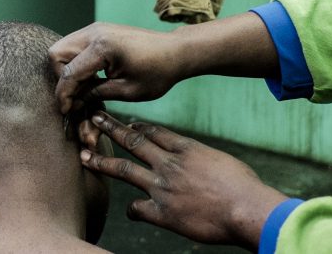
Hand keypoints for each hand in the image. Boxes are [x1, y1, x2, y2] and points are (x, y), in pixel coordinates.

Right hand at [50, 15, 280, 115]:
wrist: (177, 51)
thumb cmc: (158, 72)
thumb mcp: (127, 91)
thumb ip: (95, 94)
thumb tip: (73, 102)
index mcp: (102, 47)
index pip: (68, 73)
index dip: (64, 95)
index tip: (67, 111)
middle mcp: (94, 32)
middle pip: (57, 53)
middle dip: (61, 77)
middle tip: (75, 95)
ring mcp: (96, 28)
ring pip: (63, 47)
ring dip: (67, 69)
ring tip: (84, 88)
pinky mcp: (99, 31)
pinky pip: (75, 45)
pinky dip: (76, 62)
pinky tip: (92, 77)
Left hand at [80, 112, 288, 249]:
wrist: (247, 208)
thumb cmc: (244, 186)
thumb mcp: (222, 162)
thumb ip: (203, 160)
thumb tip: (200, 164)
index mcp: (186, 148)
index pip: (155, 132)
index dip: (137, 127)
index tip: (127, 123)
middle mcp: (169, 164)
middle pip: (133, 142)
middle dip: (111, 130)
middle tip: (94, 120)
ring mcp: (163, 187)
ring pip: (124, 169)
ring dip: (102, 161)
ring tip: (84, 155)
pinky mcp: (162, 212)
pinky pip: (137, 208)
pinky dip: (132, 209)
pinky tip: (131, 211)